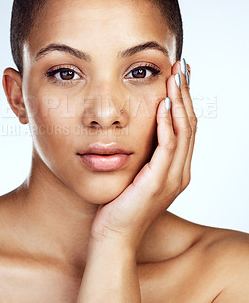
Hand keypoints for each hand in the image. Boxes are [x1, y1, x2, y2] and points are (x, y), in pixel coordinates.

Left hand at [90, 60, 196, 252]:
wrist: (113, 234)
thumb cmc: (120, 203)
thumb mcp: (136, 173)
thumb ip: (144, 154)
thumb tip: (139, 130)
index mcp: (175, 168)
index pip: (185, 127)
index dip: (184, 100)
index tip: (178, 76)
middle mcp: (180, 172)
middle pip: (189, 124)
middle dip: (185, 94)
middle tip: (181, 68)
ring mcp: (172, 178)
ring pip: (183, 132)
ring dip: (180, 102)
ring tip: (175, 77)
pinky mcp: (159, 182)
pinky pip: (168, 147)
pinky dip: (167, 124)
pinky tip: (163, 104)